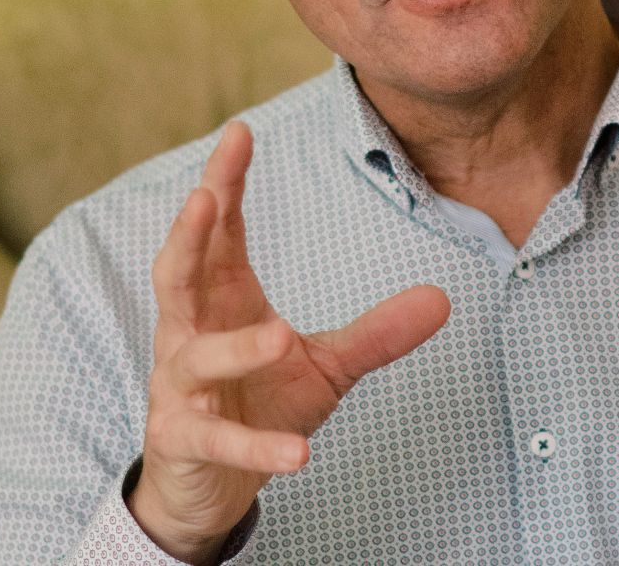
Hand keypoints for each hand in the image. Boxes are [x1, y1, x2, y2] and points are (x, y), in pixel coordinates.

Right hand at [129, 121, 451, 563]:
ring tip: (280, 336)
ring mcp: (179, 388)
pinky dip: (257, 446)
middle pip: (176, 275)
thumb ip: (375, 332)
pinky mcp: (183, 442)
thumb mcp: (324, 364)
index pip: (218, 234)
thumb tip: (442, 298)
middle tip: (205, 196)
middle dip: (187, 235)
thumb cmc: (258, 402)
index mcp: (220, 300)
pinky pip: (220, 441)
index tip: (239, 132)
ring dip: (236, 348)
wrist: (209, 486)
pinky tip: (299, 453)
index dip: (223, 182)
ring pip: (197, 357)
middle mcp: (188, 334)